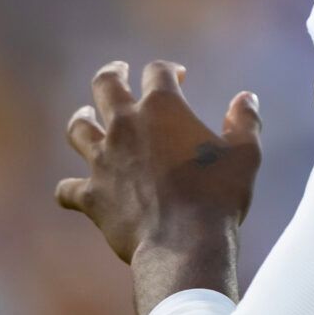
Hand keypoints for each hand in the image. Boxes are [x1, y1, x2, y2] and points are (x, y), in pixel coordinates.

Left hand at [55, 59, 262, 264]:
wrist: (184, 244)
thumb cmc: (218, 195)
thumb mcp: (245, 153)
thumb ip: (245, 120)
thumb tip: (245, 98)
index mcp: (162, 108)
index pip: (158, 72)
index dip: (169, 70)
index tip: (179, 77)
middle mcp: (125, 126)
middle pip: (106, 85)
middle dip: (112, 74)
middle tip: (118, 72)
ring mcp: (102, 161)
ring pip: (78, 129)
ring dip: (81, 119)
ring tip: (85, 116)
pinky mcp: (91, 196)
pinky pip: (67, 189)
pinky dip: (70, 188)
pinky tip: (74, 190)